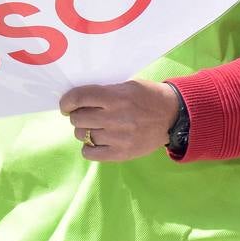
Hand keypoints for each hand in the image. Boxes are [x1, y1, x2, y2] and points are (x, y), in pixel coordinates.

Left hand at [60, 80, 180, 161]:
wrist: (173, 116)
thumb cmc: (147, 97)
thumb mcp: (126, 86)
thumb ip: (103, 92)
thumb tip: (76, 100)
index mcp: (116, 97)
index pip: (79, 98)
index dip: (67, 101)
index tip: (66, 105)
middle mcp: (116, 117)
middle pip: (78, 119)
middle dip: (76, 116)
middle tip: (84, 115)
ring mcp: (119, 137)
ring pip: (83, 135)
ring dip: (84, 131)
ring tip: (94, 127)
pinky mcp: (122, 154)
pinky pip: (91, 154)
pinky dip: (89, 147)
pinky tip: (97, 142)